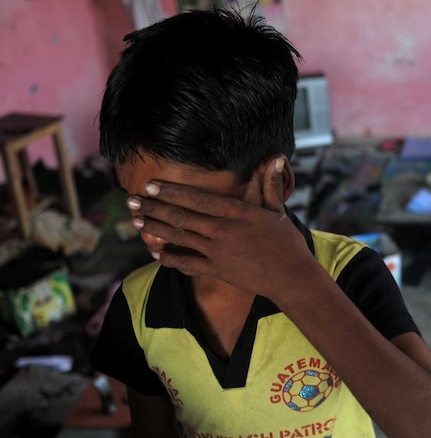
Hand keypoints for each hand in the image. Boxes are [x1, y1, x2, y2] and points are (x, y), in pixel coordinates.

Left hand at [128, 157, 314, 298]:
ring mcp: (217, 252)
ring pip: (178, 237)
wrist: (291, 278)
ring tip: (137, 221)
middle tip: (131, 201)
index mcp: (237, 212)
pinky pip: (186, 263)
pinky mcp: (216, 270)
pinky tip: (156, 253)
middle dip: (153, 208)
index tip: (150, 185)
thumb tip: (276, 160)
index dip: (170, 191)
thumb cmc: (287, 243)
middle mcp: (222, 230)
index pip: (197, 198)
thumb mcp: (279, 211)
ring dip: (155, 229)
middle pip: (180, 216)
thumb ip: (270, 186)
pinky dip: (169, 258)